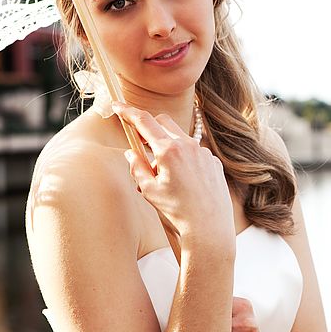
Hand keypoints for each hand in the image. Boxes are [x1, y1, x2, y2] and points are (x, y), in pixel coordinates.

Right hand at [112, 102, 234, 245]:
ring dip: (167, 146)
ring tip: (165, 174)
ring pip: (180, 137)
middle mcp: (188, 145)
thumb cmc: (177, 211)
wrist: (208, 226)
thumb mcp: (149, 190)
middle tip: (142, 146)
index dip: (128, 112)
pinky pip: (195, 152)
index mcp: (168, 150)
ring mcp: (203, 152)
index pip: (144, 121)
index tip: (117, 105)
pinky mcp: (213, 161)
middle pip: (163, 122)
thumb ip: (137, 168)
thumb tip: (131, 153)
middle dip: (150, 128)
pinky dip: (185, 158)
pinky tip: (184, 181)